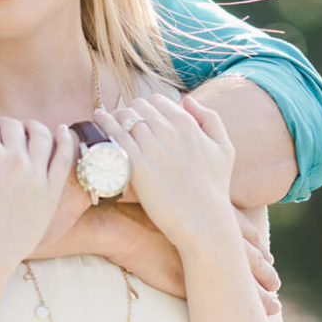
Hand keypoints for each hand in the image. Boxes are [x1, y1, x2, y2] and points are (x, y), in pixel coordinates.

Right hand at [0, 116, 75, 295]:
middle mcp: (14, 159)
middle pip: (12, 126)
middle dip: (3, 124)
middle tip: (0, 130)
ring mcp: (37, 174)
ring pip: (41, 135)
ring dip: (31, 126)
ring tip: (26, 128)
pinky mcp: (52, 190)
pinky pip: (64, 157)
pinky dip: (65, 139)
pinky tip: (63, 131)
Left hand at [94, 97, 235, 256]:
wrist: (204, 221)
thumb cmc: (215, 188)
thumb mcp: (224, 148)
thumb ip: (210, 118)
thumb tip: (187, 99)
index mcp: (188, 124)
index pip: (157, 100)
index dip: (148, 107)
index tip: (141, 118)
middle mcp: (169, 131)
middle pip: (138, 106)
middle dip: (130, 112)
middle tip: (123, 122)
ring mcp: (151, 147)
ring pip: (123, 117)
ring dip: (114, 117)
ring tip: (106, 122)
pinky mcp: (136, 165)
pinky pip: (113, 135)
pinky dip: (104, 125)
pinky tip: (97, 122)